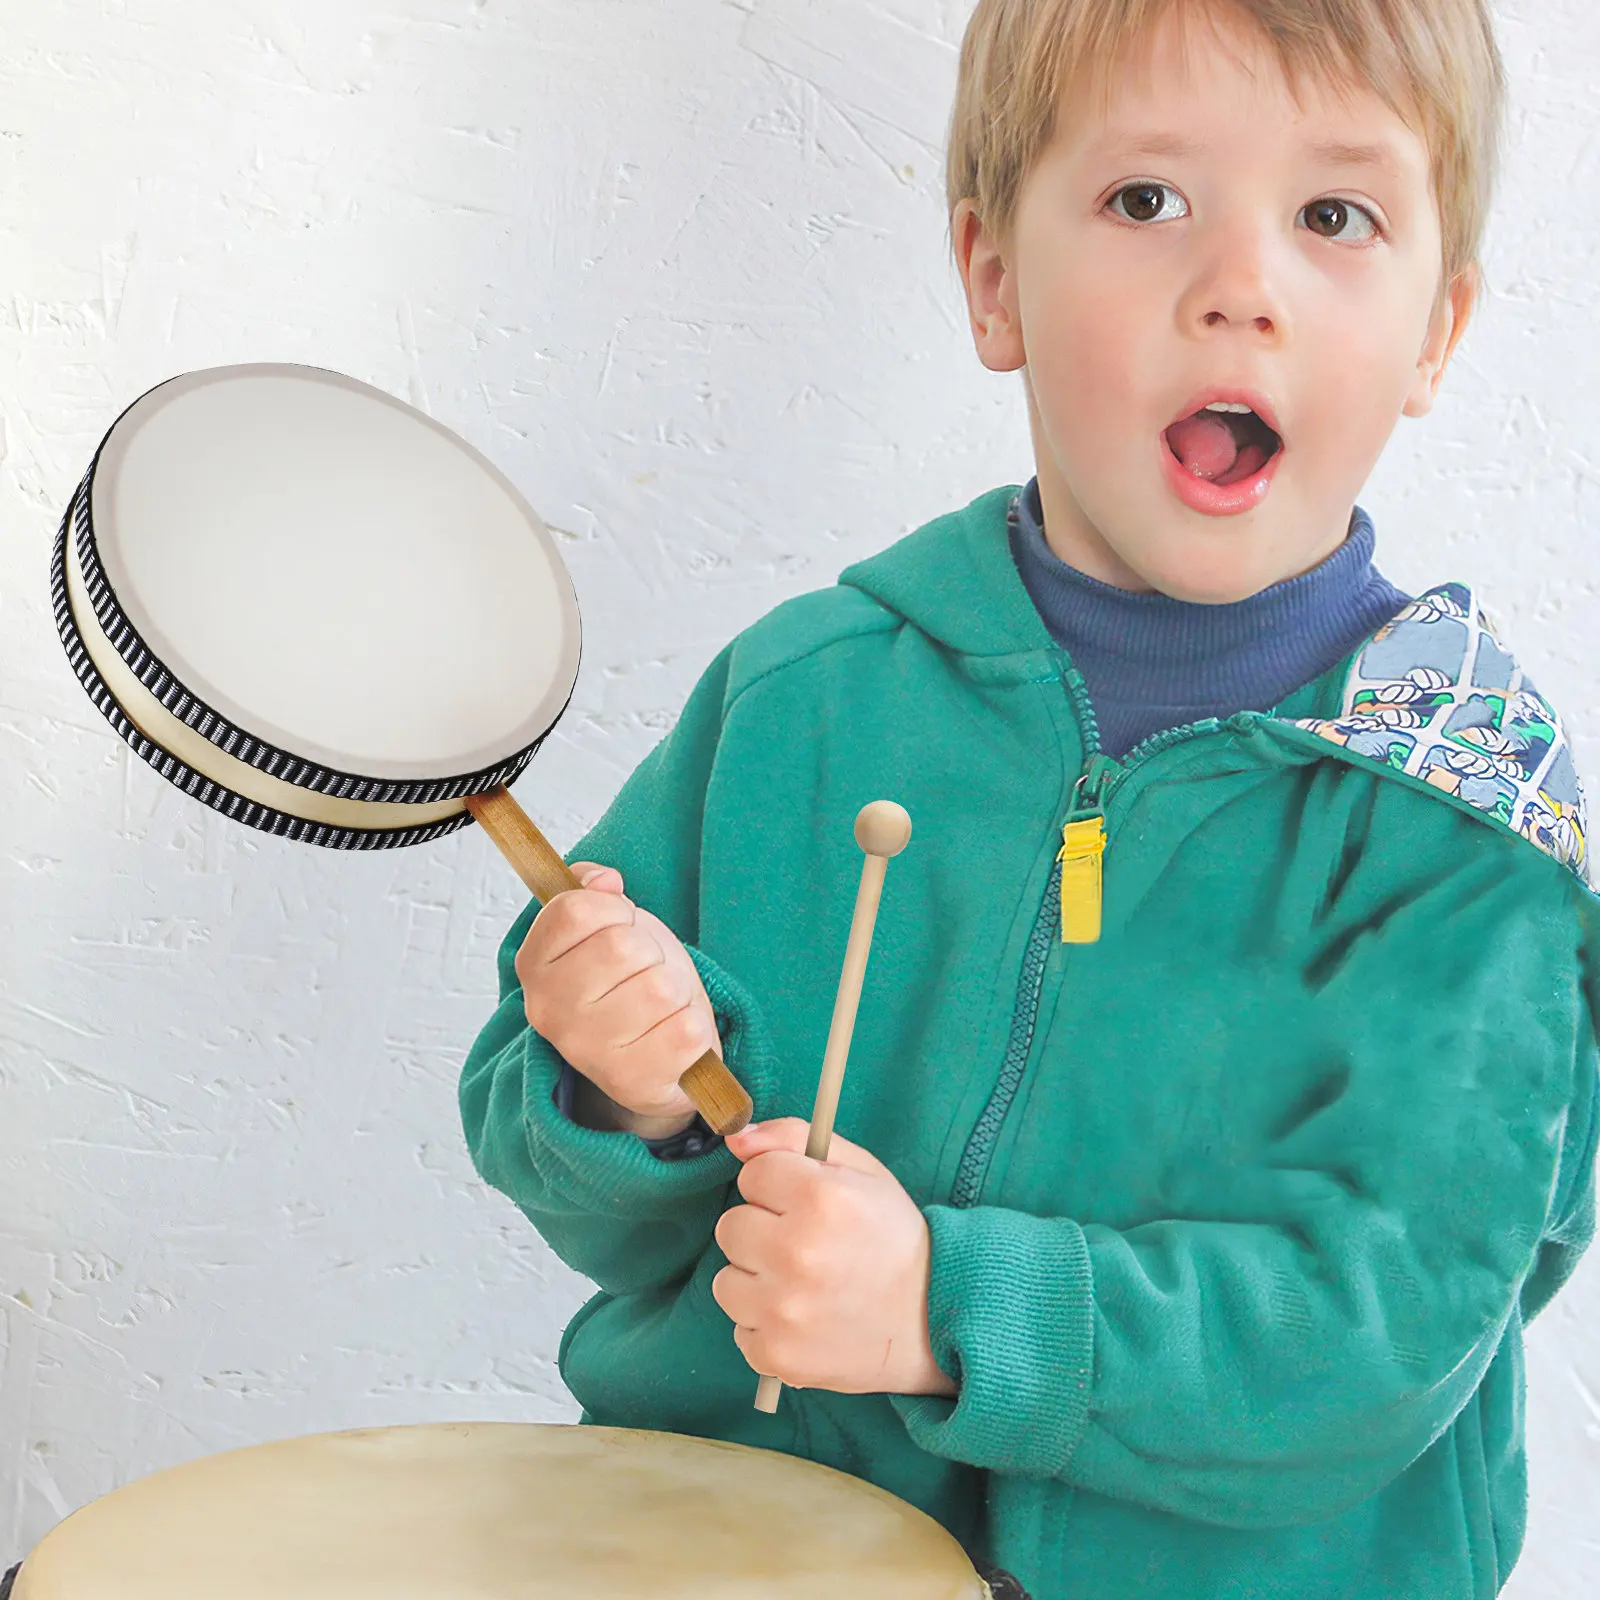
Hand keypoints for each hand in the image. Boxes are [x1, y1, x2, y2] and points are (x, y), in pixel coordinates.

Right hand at [516, 862, 716, 1130]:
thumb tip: (605, 880)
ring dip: (676, 991)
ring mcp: (589, 1052)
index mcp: (534, 966)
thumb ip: (593, 890)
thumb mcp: (610, 924)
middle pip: (623, 947)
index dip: (614, 911)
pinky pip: (688, 1030)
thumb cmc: (633, 983)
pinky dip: (694, 1026)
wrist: (655, 1057)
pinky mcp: (632, 1083)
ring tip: (662, 1007)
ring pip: (661, 988)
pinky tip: (674, 1034)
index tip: (620, 929)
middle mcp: (550, 1012)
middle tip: (647, 974)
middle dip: (652, 953)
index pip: (576, 910)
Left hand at [713, 1118, 957, 1398]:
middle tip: (806, 1246)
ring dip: (758, 1281)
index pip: (753, 1174)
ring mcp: (783, 1309)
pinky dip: (766, 1325)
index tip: (807, 1205)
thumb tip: (736, 1140)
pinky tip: (804, 1318)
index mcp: (821, 1198)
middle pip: (731, 1226)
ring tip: (804, 1285)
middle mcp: (797, 1252)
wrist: (933, 1320)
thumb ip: (794, 1138)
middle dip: (763, 1231)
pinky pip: (740, 1328)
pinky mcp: (777, 1354)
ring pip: (726, 1280)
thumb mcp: (861, 1170)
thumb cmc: (893, 1238)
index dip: (779, 1187)